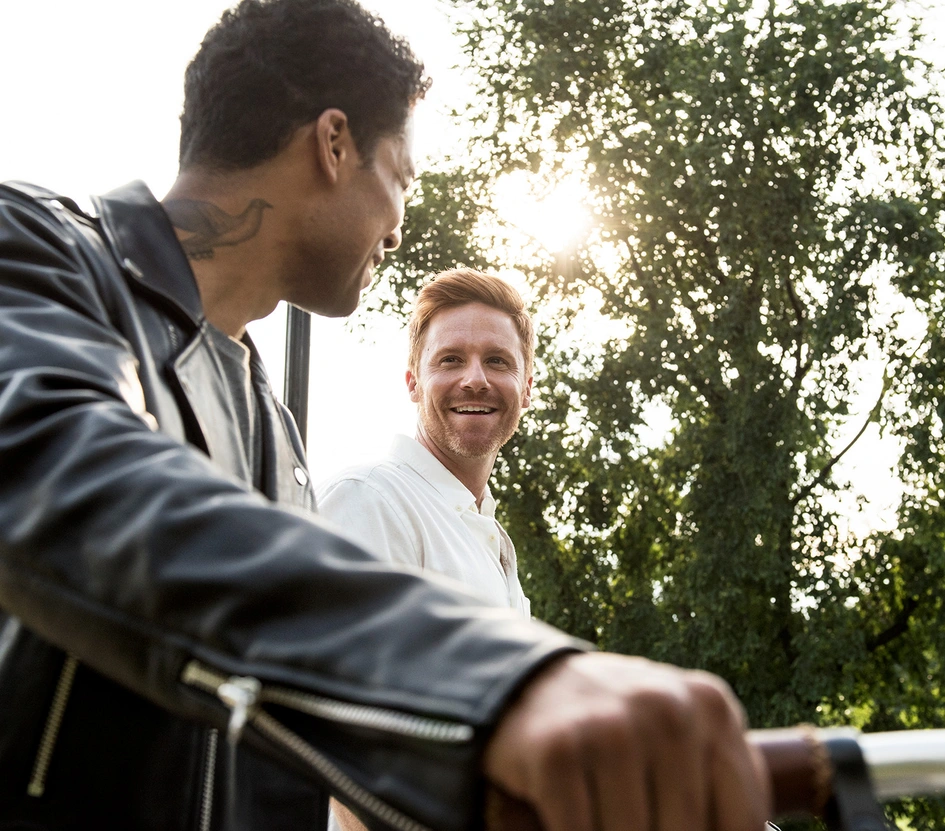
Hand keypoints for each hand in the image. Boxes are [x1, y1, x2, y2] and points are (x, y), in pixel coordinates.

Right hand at [483, 653, 770, 830]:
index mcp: (711, 705)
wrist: (531, 686)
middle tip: (634, 822)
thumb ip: (722, 790)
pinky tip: (571, 823)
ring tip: (605, 820)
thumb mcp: (686, 740)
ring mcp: (610, 727)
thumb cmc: (623, 730)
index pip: (740, 822)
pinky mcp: (558, 751)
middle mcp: (666, 707)